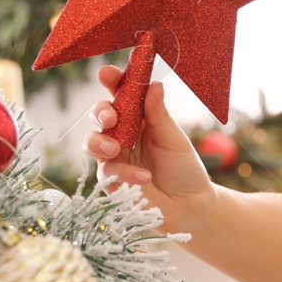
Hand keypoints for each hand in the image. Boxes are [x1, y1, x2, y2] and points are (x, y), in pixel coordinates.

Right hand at [82, 65, 215, 232]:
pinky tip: (143, 177)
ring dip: (99, 142)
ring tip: (116, 148)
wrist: (190, 208)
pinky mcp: (112, 181)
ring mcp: (115, 158)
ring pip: (92, 142)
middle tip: (110, 117)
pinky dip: (124, 173)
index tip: (107, 73)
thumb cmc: (184, 169)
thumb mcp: (174, 140)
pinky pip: (107, 172)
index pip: (122, 94)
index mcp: (139, 118)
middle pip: (100, 115)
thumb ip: (160, 115)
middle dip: (100, 112)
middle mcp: (123, 135)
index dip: (112, 82)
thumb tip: (154, 84)